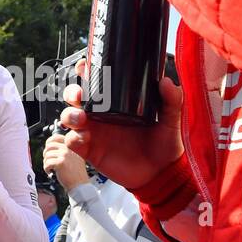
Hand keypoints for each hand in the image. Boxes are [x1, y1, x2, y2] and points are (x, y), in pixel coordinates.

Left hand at [43, 132, 90, 189]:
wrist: (80, 185)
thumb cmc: (76, 175)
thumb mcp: (74, 159)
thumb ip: (66, 153)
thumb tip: (51, 149)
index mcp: (70, 148)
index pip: (56, 137)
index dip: (48, 143)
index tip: (47, 150)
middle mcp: (68, 150)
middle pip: (49, 146)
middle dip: (45, 154)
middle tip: (47, 161)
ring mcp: (64, 155)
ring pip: (47, 155)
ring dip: (46, 163)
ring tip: (50, 169)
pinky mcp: (60, 163)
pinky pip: (47, 163)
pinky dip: (46, 168)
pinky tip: (50, 172)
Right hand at [59, 59, 185, 190]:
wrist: (160, 174)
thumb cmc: (164, 146)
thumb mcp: (170, 121)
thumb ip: (172, 101)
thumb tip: (166, 82)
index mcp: (117, 104)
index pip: (97, 83)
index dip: (86, 72)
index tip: (84, 67)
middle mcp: (102, 115)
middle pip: (77, 97)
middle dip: (72, 91)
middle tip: (79, 94)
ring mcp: (94, 133)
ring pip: (70, 117)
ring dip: (69, 114)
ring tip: (80, 117)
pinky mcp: (91, 151)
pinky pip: (73, 142)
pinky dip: (73, 138)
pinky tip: (84, 137)